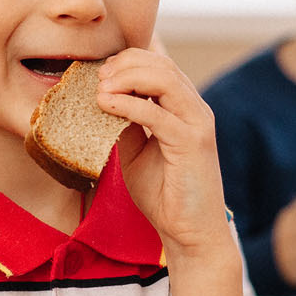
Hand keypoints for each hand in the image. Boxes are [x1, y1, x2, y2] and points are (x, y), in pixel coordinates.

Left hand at [95, 49, 231, 256]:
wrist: (189, 233)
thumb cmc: (163, 194)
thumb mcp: (135, 151)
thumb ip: (125, 124)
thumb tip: (102, 100)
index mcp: (184, 108)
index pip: (160, 65)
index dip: (128, 61)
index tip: (99, 73)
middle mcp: (195, 109)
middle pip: (163, 64)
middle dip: (125, 64)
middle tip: (97, 77)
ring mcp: (197, 123)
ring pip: (164, 79)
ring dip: (126, 78)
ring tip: (100, 89)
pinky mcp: (193, 143)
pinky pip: (157, 113)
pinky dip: (128, 104)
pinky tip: (106, 105)